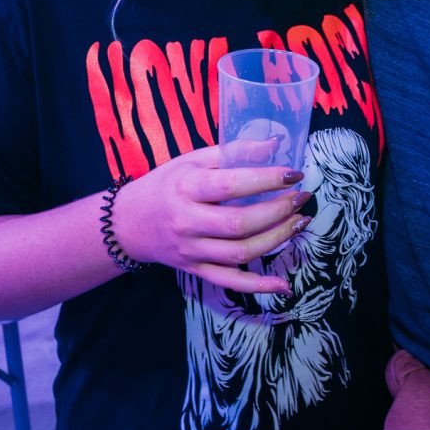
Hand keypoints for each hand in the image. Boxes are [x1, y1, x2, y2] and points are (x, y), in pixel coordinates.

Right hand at [109, 147, 309, 293]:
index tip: (294, 173)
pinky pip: (230, 282)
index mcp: (187, 188)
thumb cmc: (166, 184)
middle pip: (240, 223)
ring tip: (299, 222)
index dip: (267, 179)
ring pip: (241, 253)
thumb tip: (275, 143)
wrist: (129, 222)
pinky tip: (284, 285)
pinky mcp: (196, 270)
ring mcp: (192, 250)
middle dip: (278, 211)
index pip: (231, 185)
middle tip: (301, 198)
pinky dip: (259, 286)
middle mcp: (188, 222)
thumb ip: (233, 151)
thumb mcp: (192, 160)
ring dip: (277, 239)